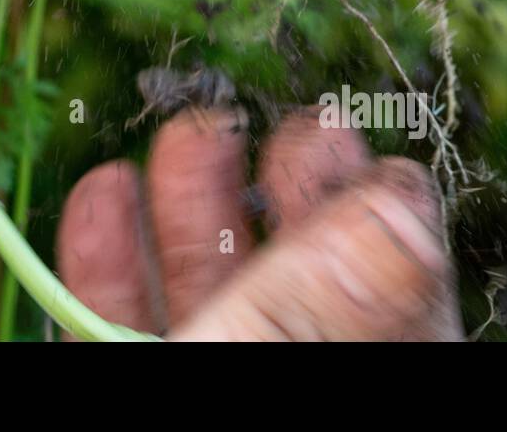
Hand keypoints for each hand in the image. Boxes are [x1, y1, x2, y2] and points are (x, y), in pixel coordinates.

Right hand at [57, 108, 462, 340]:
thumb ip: (318, 298)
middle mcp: (282, 376)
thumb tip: (403, 203)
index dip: (380, 207)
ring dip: (188, 205)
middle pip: (298, 279)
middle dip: (285, 188)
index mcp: (346, 373)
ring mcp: (210, 378)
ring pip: (207, 293)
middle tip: (290, 120)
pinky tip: (103, 195)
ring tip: (185, 133)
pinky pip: (120, 323)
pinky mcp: (134, 387)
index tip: (362, 139)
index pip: (389, 292)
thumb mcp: (257, 364)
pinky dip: (111, 259)